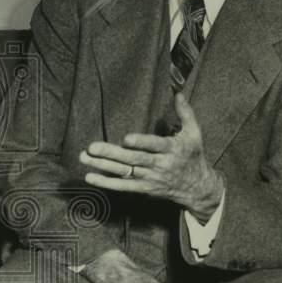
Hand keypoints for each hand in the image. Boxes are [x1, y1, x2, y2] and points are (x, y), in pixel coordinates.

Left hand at [81, 92, 223, 221]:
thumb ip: (185, 113)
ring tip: (84, 157)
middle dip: (112, 153)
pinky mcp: (144, 188)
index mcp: (173, 149)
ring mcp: (150, 178)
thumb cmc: (193, 156)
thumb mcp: (195, 134)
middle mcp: (160, 165)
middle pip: (134, 159)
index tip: (127, 139)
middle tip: (92, 147)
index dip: (142, 143)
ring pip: (124, 171)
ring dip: (103, 165)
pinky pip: (123, 186)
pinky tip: (90, 176)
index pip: (155, 146)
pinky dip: (106, 183)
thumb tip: (178, 93)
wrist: (197, 188)